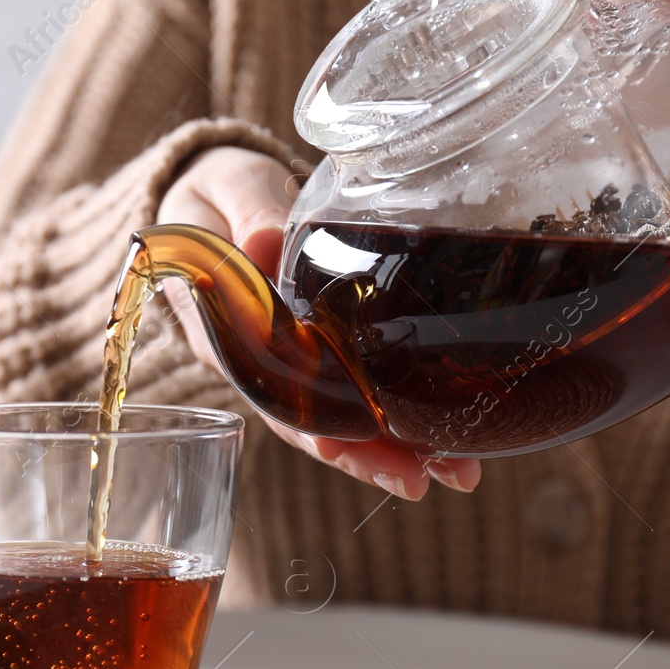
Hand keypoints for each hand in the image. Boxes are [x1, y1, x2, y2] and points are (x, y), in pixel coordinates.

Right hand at [156, 146, 481, 500]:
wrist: (215, 197)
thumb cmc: (214, 193)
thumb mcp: (221, 189)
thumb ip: (244, 211)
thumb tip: (262, 243)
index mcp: (224, 331)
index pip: (271, 391)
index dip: (312, 424)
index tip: (354, 444)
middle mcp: (259, 361)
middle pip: (313, 423)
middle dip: (368, 456)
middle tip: (425, 479)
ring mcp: (291, 360)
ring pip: (341, 417)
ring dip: (394, 446)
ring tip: (455, 470)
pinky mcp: (319, 348)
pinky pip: (357, 389)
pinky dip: (398, 414)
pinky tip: (445, 433)